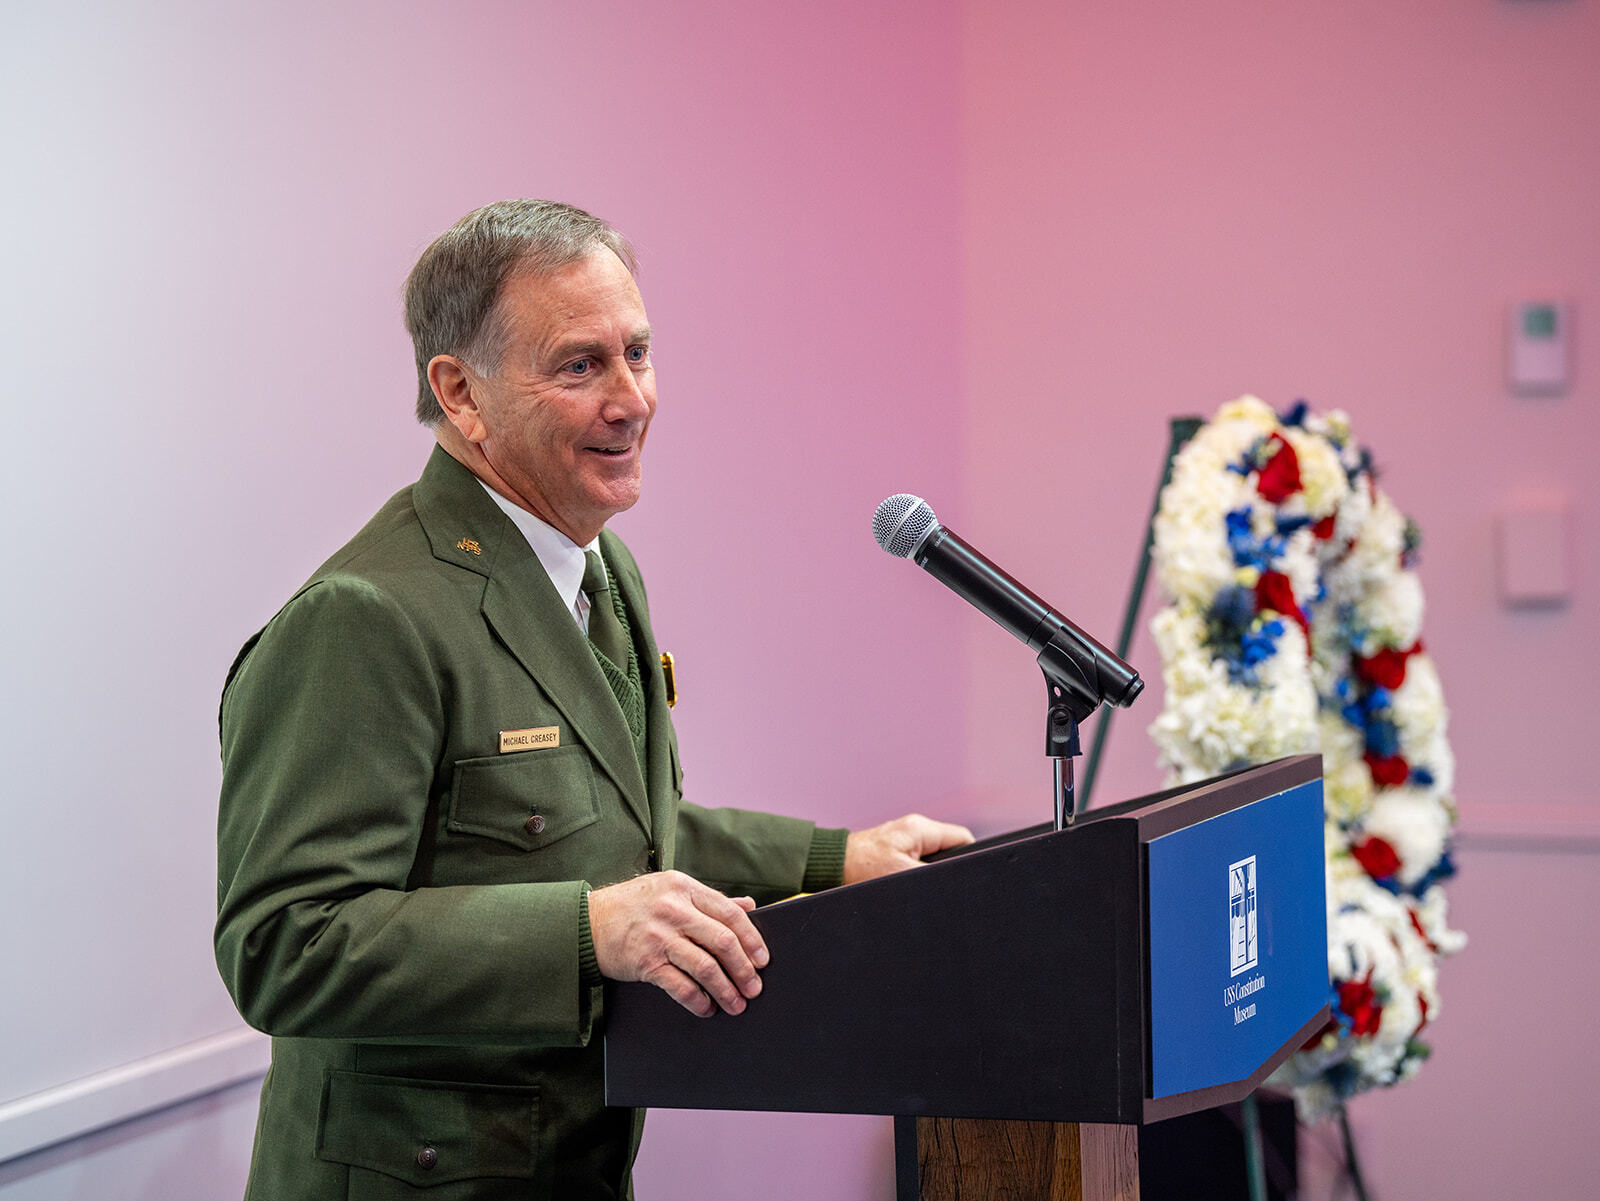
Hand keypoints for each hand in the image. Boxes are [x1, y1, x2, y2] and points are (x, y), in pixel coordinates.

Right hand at [587, 871, 768, 1017]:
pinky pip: (681, 987)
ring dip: (726, 990)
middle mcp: (673, 909)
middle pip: (722, 941)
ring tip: (737, 1003)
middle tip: (754, 987)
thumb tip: (748, 906)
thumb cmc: (633, 905)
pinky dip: (698, 1001)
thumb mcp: (671, 889)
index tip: (763, 959)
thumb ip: (709, 899)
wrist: (588, 922)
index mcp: (684, 888)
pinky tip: (707, 1008)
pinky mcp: (646, 962)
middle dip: (744, 968)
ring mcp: (659, 937)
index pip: (729, 913)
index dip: (752, 938)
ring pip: (706, 967)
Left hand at [843, 814, 974, 884]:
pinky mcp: (893, 854)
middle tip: (945, 890)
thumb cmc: (858, 868)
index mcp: (920, 829)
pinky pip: (917, 865)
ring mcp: (904, 842)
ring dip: (932, 876)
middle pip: (950, 851)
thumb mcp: (901, 874)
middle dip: (950, 871)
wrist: (827, 869)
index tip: (969, 879)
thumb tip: (951, 885)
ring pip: (934, 860)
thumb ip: (931, 877)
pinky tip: (912, 891)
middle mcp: (914, 831)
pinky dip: (918, 877)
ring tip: (924, 891)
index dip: (970, 860)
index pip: (963, 839)